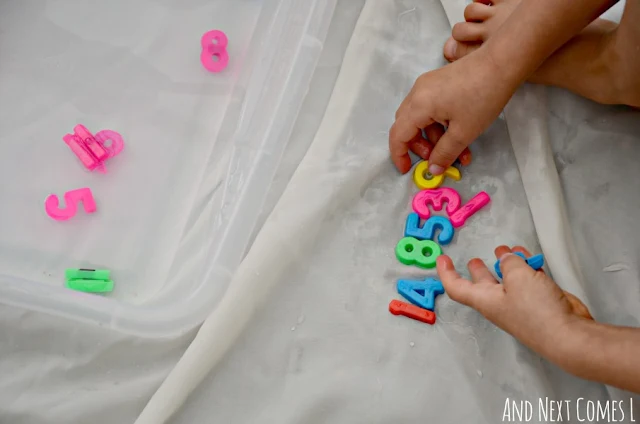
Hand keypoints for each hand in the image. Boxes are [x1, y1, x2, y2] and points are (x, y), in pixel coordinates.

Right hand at [389, 50, 515, 174]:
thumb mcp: (463, 132)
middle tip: (437, 159)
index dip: (399, 155)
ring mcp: (427, 85)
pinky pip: (430, 107)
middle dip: (418, 146)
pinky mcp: (439, 81)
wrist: (501, 63)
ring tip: (457, 151)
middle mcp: (417, 93)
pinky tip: (458, 132)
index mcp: (418, 105)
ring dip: (434, 137)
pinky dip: (439, 124)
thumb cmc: (482, 98)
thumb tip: (432, 170)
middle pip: (406, 125)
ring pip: (420, 118)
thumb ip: (444, 153)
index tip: (408, 170)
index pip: (398, 135)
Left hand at [436, 245, 591, 359]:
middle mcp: (499, 303)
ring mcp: (519, 304)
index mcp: (485, 300)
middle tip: (474, 258)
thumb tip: (507, 257)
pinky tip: (530, 258)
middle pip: (483, 284)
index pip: (458, 287)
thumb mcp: (518, 277)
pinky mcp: (538, 303)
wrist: (569, 335)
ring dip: (506, 264)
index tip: (442, 259)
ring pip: (507, 280)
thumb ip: (510, 262)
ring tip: (507, 248)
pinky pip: (527, 282)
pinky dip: (526, 269)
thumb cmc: (536, 309)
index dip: (447, 273)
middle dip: (478, 270)